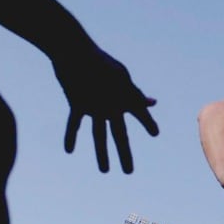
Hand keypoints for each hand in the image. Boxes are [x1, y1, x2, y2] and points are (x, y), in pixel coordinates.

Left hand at [52, 44, 159, 172]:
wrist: (71, 51)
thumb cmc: (98, 63)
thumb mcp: (119, 79)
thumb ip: (134, 95)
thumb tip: (152, 104)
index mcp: (123, 97)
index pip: (139, 115)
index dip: (147, 123)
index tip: (155, 133)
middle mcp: (110, 105)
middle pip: (119, 135)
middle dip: (124, 154)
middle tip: (128, 172)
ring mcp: (94, 105)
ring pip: (99, 134)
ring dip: (101, 153)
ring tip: (105, 171)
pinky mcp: (77, 103)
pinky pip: (74, 123)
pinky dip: (71, 135)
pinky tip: (69, 150)